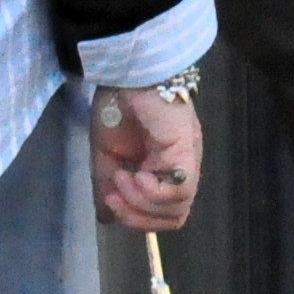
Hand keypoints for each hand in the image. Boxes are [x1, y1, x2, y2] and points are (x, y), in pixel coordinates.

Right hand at [91, 85, 202, 232]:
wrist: (126, 74)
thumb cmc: (117, 106)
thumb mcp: (106, 155)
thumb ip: (107, 187)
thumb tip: (108, 219)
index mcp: (164, 169)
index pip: (165, 213)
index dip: (136, 218)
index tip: (111, 200)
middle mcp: (181, 169)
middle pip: (174, 217)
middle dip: (138, 217)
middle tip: (114, 196)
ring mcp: (187, 161)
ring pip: (177, 209)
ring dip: (140, 202)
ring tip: (122, 178)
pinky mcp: (187, 152)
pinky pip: (179, 191)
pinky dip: (152, 191)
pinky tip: (136, 173)